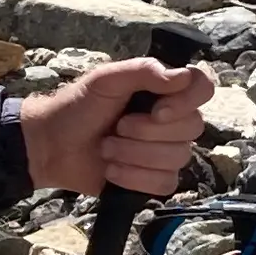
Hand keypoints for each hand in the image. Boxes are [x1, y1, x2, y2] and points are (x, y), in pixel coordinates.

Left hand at [19, 57, 212, 197]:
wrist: (52, 145)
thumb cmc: (78, 107)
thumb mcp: (106, 79)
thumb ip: (144, 71)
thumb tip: (183, 76)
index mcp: (164, 91)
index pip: (203, 89)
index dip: (187, 102)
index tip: (157, 111)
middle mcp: (172, 121)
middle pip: (191, 128)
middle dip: (147, 132)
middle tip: (117, 127)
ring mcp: (165, 152)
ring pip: (177, 158)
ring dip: (134, 155)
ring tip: (107, 149)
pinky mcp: (154, 179)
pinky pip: (165, 183)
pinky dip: (134, 178)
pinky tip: (112, 170)